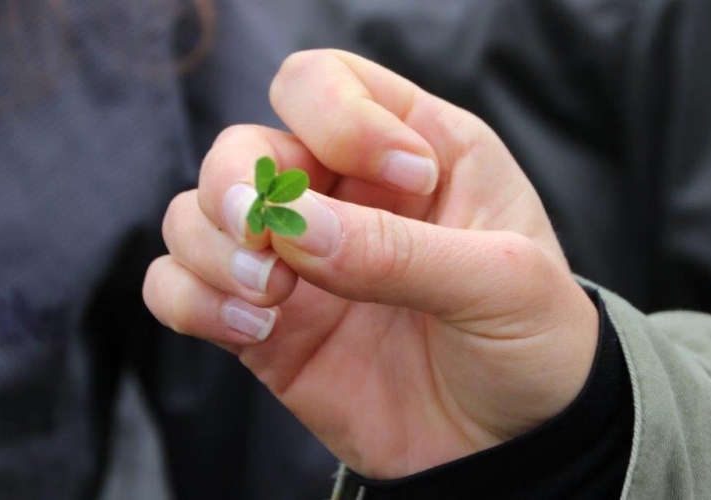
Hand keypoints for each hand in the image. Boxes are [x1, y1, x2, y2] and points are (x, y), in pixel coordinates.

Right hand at [142, 50, 598, 478]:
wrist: (512, 449)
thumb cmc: (532, 344)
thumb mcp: (503, 283)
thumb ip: (402, 250)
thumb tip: (294, 226)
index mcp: (413, 150)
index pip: (325, 83)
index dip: (339, 118)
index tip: (404, 182)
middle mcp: (342, 196)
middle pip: (241, 144)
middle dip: (239, 186)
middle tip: (274, 244)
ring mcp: (295, 261)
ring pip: (195, 212)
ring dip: (213, 247)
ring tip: (273, 297)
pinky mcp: (262, 325)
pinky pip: (178, 288)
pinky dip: (191, 299)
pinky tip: (252, 329)